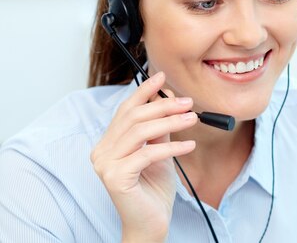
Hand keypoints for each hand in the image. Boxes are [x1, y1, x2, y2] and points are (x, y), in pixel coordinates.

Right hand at [90, 71, 197, 242]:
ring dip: (171, 122)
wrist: (151, 222)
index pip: (125, 109)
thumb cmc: (154, 188)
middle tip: (189, 102)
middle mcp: (101, 151)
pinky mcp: (115, 178)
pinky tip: (189, 144)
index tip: (163, 76)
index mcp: (108, 142)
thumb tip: (169, 98)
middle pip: (133, 117)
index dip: (144, 91)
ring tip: (193, 119)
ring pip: (141, 132)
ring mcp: (104, 165)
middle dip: (164, 105)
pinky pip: (148, 153)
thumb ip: (159, 128)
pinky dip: (172, 147)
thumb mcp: (159, 150)